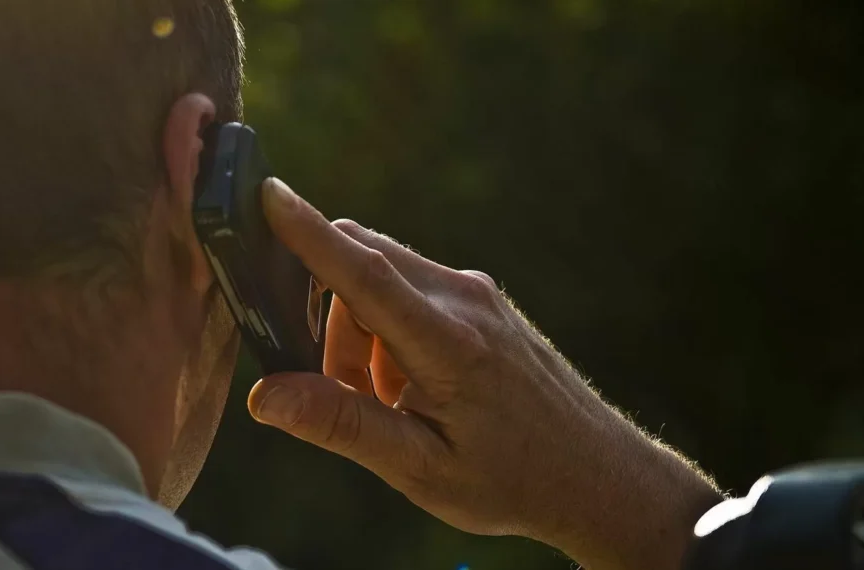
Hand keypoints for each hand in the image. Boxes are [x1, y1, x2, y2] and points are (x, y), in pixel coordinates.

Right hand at [247, 178, 721, 569]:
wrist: (596, 474)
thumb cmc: (509, 479)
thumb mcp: (419, 468)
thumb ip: (341, 424)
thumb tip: (266, 393)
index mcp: (448, 343)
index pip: (364, 273)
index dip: (310, 233)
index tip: (268, 192)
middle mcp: (465, 300)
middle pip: (362, 266)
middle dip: (330, 318)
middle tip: (352, 391)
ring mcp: (478, 293)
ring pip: (383, 279)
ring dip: (361, 331)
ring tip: (392, 402)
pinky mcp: (482, 299)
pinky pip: (411, 289)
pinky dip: (390, 329)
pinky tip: (416, 388)